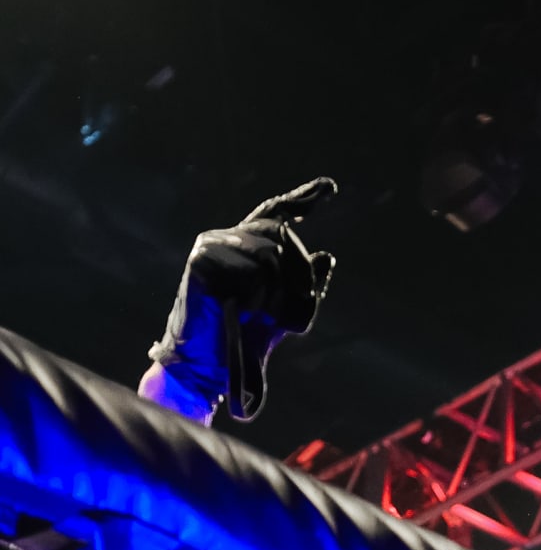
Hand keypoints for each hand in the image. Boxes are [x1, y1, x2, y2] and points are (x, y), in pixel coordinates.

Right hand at [147, 177, 337, 421]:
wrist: (210, 363)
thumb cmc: (247, 334)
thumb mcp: (288, 309)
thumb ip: (307, 285)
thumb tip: (327, 257)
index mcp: (250, 244)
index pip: (278, 211)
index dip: (304, 197)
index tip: (330, 187)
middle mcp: (230, 237)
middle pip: (283, 236)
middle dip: (299, 275)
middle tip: (293, 307)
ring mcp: (212, 245)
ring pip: (269, 256)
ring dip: (276, 292)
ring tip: (261, 313)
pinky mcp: (200, 261)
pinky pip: (249, 274)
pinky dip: (254, 298)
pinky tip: (240, 311)